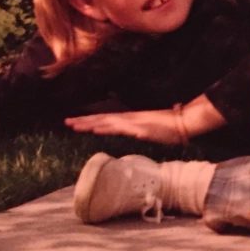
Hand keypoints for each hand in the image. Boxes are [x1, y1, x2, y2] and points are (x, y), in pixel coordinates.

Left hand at [65, 108, 184, 144]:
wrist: (183, 123)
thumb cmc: (168, 127)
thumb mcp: (149, 130)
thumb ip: (139, 129)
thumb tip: (132, 131)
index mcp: (129, 120)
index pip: (105, 119)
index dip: (89, 121)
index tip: (74, 122)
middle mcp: (129, 119)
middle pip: (102, 119)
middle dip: (84, 121)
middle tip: (66, 122)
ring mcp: (134, 123)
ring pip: (108, 123)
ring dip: (91, 124)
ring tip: (76, 126)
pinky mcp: (141, 128)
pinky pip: (121, 129)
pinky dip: (109, 129)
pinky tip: (99, 130)